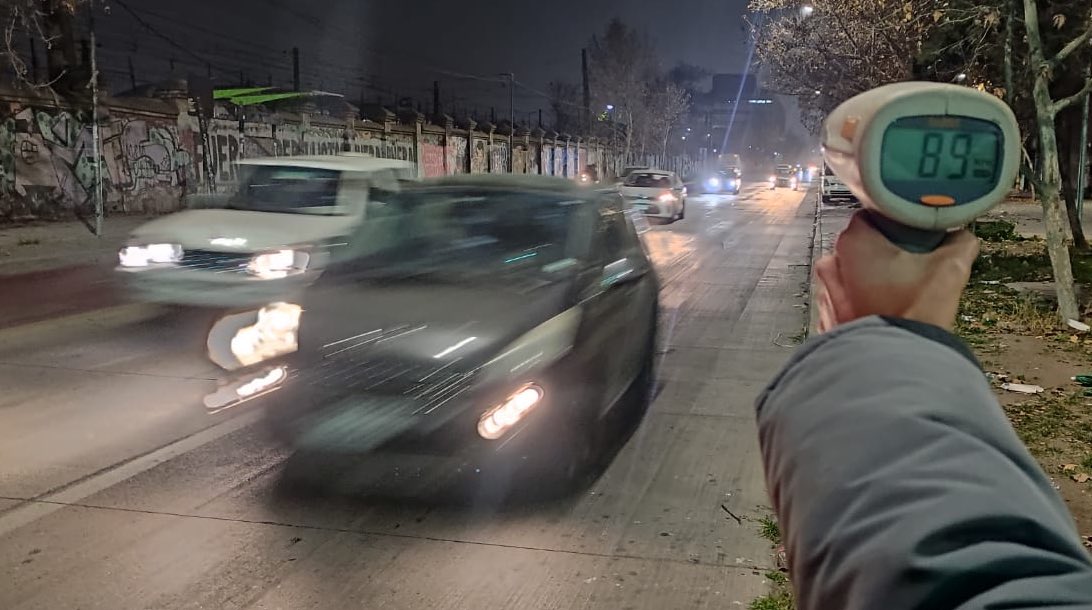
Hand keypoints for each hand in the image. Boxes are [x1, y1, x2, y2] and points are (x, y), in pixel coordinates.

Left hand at [814, 211, 979, 331]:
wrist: (894, 365)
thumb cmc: (914, 313)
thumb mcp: (950, 269)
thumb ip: (960, 242)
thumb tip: (963, 236)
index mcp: (853, 242)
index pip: (871, 215)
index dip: (895, 223)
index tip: (914, 233)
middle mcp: (831, 263)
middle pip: (861, 246)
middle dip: (885, 252)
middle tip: (913, 263)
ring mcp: (825, 292)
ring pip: (853, 274)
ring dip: (873, 278)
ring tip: (901, 290)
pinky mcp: (827, 318)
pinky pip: (847, 301)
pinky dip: (863, 302)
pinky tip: (886, 309)